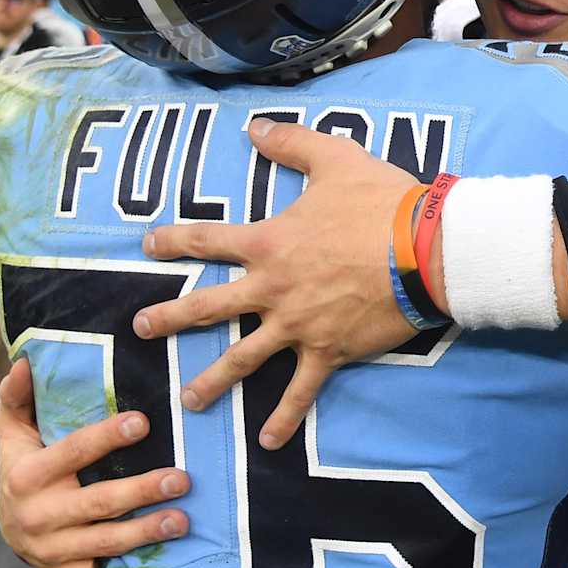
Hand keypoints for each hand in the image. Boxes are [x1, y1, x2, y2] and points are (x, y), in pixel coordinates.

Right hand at [0, 358, 190, 567]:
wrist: (4, 524)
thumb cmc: (24, 463)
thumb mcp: (14, 429)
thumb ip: (19, 397)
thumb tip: (25, 360)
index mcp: (27, 475)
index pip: (72, 452)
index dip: (106, 437)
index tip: (143, 422)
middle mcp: (39, 515)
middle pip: (97, 503)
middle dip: (140, 491)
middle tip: (182, 478)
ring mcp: (53, 550)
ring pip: (104, 543)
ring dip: (144, 534)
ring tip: (182, 520)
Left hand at [134, 120, 428, 449]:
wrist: (426, 250)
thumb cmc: (380, 202)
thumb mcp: (334, 159)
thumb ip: (289, 143)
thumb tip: (252, 127)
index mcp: (269, 243)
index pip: (208, 240)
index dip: (174, 240)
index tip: (147, 244)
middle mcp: (272, 288)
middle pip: (210, 306)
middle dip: (172, 318)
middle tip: (141, 329)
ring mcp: (297, 325)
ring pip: (243, 358)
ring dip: (212, 380)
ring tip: (187, 401)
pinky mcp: (328, 351)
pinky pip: (301, 391)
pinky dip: (285, 418)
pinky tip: (267, 440)